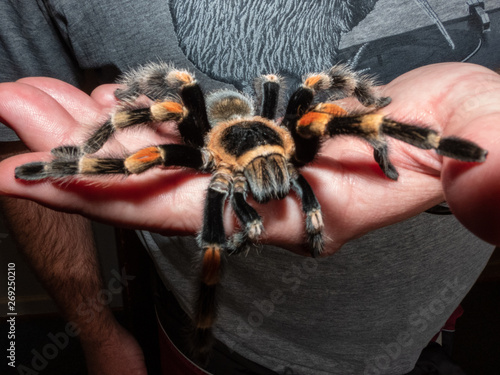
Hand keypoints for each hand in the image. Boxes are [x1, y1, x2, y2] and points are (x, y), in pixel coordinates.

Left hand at [0, 62, 498, 254]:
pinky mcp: (258, 138)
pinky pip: (184, 133)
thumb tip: (491, 184)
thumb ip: (494, 165)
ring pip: (163, 153)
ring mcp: (258, 166)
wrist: (459, 124)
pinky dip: (140, 118)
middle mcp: (269, 193)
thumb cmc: (475, 137)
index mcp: (310, 206)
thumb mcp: (494, 144)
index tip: (44, 176)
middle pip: (158, 182)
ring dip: (98, 130)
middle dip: (81, 157)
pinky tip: (104, 104)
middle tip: (11, 126)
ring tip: (35, 107)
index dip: (118, 196)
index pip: (198, 209)